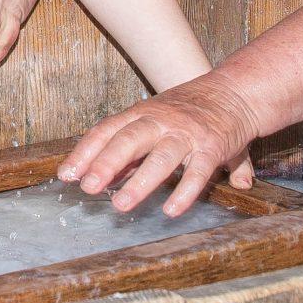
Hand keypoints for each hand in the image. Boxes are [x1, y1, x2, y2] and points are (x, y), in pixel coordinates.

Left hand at [58, 71, 262, 215]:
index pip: (107, 129)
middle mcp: (162, 121)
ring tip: (121, 205)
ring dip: (140, 182)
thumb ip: (132, 151)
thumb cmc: (189, 110)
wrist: (236, 91)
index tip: (66, 175)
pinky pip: (198, 172)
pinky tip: (171, 210)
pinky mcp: (212, 147)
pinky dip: (185, 191)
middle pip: (129, 139)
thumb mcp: (155, 121)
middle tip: (88, 187)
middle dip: (107, 163)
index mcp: (143, 113)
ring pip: (161, 158)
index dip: (86, 151)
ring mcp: (187, 134)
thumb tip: (104, 176)